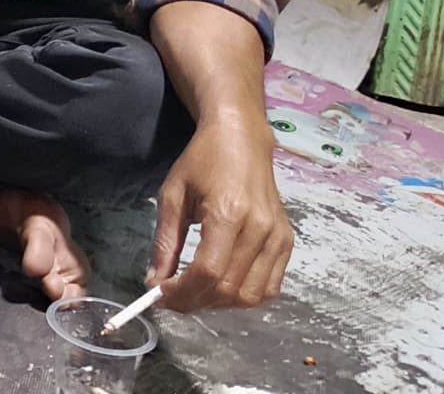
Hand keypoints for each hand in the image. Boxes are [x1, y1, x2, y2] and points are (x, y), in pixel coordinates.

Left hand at [150, 116, 290, 310]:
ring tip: (196, 293)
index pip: (207, 271)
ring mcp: (278, 237)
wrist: (241, 139)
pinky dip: (245, 296)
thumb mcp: (173, 195)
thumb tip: (155, 282)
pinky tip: (223, 286)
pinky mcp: (287, 242)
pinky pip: (270, 287)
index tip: (160, 294)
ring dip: (219, 304)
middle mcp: (259, 229)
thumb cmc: (203, 161)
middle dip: (195, 301)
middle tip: (173, 298)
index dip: (181, 292)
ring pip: (251, 295)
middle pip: (229, 288)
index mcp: (227, 213)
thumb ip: (165, 242)